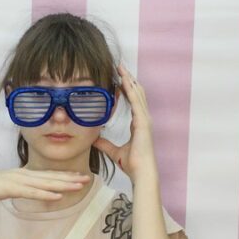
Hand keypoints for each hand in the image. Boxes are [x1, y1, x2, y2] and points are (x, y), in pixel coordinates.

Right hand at [0, 167, 91, 207]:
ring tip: (79, 185)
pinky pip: (32, 192)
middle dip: (70, 178)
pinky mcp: (12, 188)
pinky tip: (58, 195)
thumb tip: (29, 191)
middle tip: (88, 178)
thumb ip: (19, 188)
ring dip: (63, 184)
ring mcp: (18, 180)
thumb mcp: (6, 187)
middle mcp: (23, 174)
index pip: (47, 174)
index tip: (79, 175)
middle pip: (51, 176)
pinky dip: (46, 193)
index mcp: (22, 174)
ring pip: (45, 183)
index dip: (64, 175)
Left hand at [93, 63, 157, 181]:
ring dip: (129, 80)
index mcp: (139, 124)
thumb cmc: (132, 164)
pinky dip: (130, 90)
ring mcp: (145, 119)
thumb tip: (94, 140)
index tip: (119, 79)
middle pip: (137, 93)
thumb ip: (105, 144)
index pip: (133, 101)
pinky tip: (124, 81)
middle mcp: (143, 119)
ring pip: (137, 93)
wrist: (141, 171)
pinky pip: (136, 101)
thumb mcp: (114, 151)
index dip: (127, 89)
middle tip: (120, 66)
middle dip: (129, 79)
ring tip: (121, 68)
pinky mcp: (143, 122)